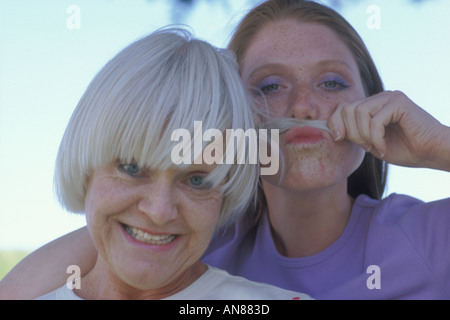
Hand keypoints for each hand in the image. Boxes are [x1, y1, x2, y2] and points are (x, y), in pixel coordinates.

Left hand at [328, 90, 449, 170]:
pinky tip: (383, 149)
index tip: (339, 139)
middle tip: (365, 147)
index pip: (342, 107)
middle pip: (347, 108)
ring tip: (374, 147)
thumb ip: (354, 133)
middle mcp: (380, 98)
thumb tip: (333, 132)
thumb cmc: (405, 149)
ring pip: (359, 112)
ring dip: (363, 135)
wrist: (432, 153)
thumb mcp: (371, 142)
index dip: (335, 123)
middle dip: (350, 132)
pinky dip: (376, 138)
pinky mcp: (399, 102)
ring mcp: (390, 97)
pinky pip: (375, 120)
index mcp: (372, 105)